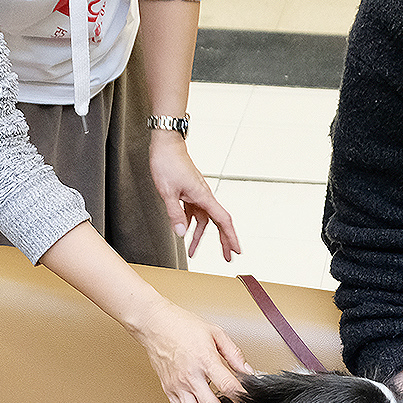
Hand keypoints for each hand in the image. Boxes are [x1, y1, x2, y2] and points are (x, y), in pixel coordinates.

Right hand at [131, 297, 251, 402]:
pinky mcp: (169, 391)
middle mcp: (191, 377)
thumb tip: (248, 372)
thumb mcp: (215, 333)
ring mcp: (178, 386)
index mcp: (205, 360)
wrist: (154, 325)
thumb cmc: (183, 326)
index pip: (228, 386)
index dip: (241, 400)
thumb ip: (234, 354)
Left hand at [148, 132, 241, 260]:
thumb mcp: (168, 191)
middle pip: (218, 223)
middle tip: (228, 257)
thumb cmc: (168, 163)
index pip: (222, 220)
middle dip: (223, 241)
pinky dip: (189, 223)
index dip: (230, 237)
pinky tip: (183, 231)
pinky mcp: (188, 193)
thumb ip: (175, 213)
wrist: (166, 145)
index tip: (237, 250)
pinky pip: (193, 212)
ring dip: (199, 236)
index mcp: (203, 196)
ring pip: (203, 220)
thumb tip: (180, 233)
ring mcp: (197, 195)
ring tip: (193, 252)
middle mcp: (203, 196)